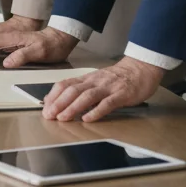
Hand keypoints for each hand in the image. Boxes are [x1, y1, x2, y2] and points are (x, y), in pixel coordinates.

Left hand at [41, 57, 164, 122]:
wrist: (141, 68)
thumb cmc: (118, 77)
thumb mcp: (96, 80)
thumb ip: (82, 89)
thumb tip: (64, 101)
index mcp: (87, 79)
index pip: (65, 84)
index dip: (53, 96)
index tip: (44, 108)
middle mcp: (94, 81)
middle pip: (72, 90)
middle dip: (58, 103)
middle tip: (49, 115)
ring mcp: (108, 87)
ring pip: (87, 96)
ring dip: (73, 107)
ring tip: (63, 118)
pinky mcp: (121, 95)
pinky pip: (107, 103)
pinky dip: (96, 111)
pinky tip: (88, 119)